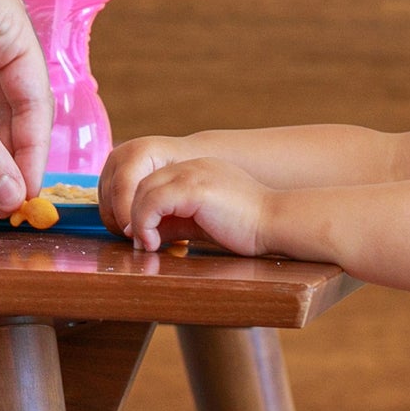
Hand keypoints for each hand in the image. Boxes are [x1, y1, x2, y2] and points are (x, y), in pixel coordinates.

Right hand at [99, 134, 195, 236]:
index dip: (130, 217)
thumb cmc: (194, 169)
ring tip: (148, 233)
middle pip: (110, 201)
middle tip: (148, 241)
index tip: (144, 238)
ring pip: (106, 209)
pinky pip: (107, 209)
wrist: (192, 154)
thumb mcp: (185, 185)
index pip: (122, 189)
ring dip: (124, 226)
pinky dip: (121, 222)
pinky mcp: (108, 180)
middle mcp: (119, 157)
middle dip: (127, 226)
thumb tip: (148, 238)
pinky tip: (142, 226)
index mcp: (137, 152)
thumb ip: (166, 207)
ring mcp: (110, 168)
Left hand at [127, 157, 273, 254]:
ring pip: (144, 191)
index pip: (154, 181)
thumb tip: (146, 234)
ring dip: (138, 220)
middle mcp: (192, 166)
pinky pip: (154, 202)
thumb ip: (175, 222)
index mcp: (196, 170)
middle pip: (144, 183)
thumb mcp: (201, 222)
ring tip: (147, 244)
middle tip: (139, 242)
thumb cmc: (246, 228)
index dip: (142, 208)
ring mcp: (193, 174)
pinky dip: (146, 223)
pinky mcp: (194, 189)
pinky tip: (155, 243)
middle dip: (134, 214)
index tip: (143, 235)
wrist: (275, 222)